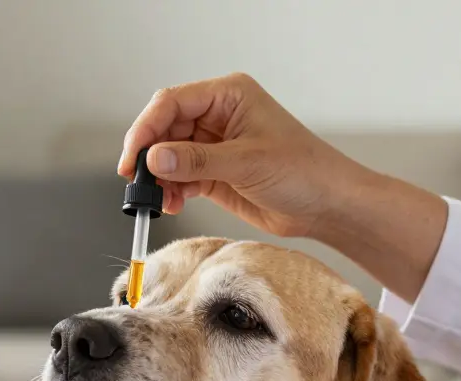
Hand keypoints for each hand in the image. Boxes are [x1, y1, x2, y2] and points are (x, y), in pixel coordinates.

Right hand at [119, 72, 449, 301]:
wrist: (327, 205)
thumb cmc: (304, 171)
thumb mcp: (246, 162)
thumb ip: (197, 161)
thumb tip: (155, 158)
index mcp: (228, 96)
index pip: (172, 103)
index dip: (147, 128)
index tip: (134, 157)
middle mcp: (218, 116)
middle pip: (165, 128)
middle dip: (149, 155)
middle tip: (137, 181)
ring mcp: (214, 145)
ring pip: (168, 155)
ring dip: (159, 178)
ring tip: (159, 199)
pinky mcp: (214, 173)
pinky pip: (179, 177)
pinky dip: (171, 190)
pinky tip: (172, 203)